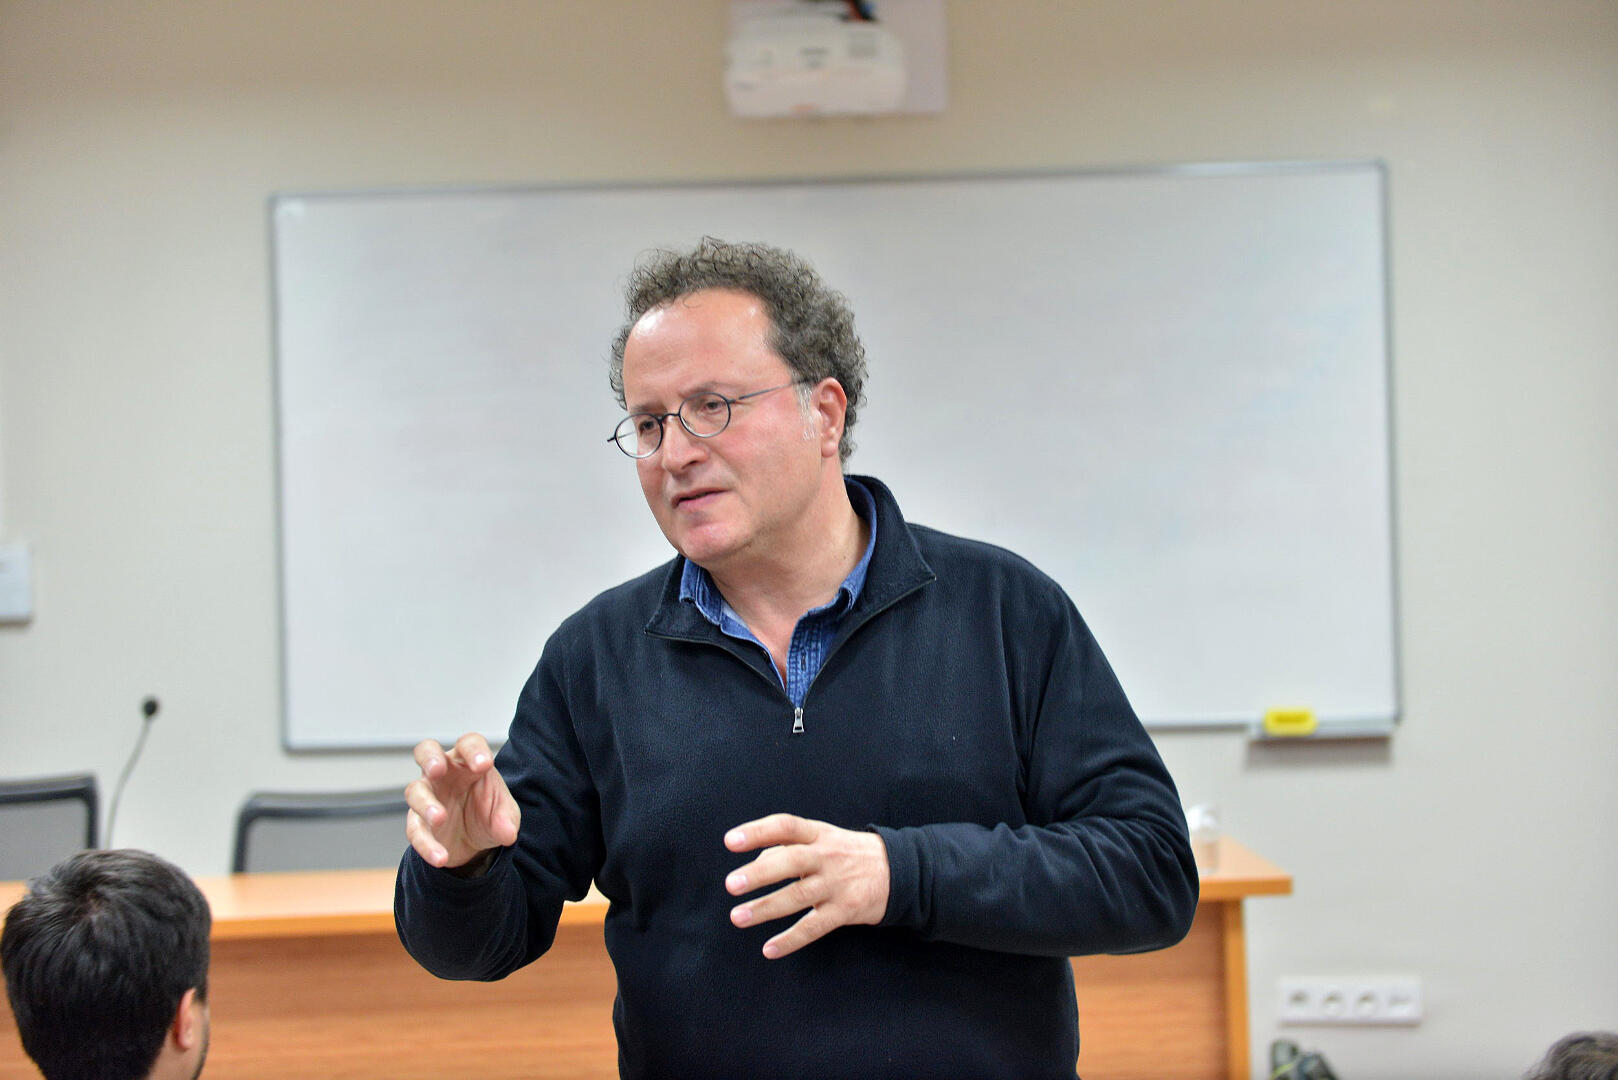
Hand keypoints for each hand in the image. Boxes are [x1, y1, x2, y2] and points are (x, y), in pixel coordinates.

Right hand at [405, 733, 519, 869]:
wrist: (476, 844)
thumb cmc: (489, 813)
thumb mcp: (505, 816)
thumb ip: (506, 820)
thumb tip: (507, 834)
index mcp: (467, 762)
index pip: (468, 744)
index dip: (474, 750)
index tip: (485, 765)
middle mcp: (443, 774)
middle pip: (426, 751)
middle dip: (430, 758)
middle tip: (437, 769)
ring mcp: (427, 796)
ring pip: (415, 791)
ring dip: (425, 804)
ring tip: (440, 818)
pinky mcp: (418, 823)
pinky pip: (416, 830)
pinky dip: (426, 845)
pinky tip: (440, 857)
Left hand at [723, 813, 889, 958]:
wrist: (898, 871)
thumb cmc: (846, 853)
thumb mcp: (821, 839)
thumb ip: (786, 849)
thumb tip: (753, 865)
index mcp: (818, 833)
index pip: (785, 827)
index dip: (757, 832)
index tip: (730, 841)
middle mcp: (826, 856)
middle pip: (791, 862)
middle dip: (759, 874)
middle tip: (732, 884)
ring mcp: (836, 884)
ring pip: (798, 897)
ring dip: (766, 908)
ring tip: (738, 917)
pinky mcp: (844, 911)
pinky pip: (814, 927)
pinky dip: (790, 940)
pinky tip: (769, 949)